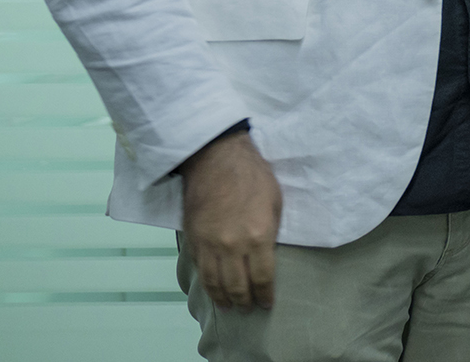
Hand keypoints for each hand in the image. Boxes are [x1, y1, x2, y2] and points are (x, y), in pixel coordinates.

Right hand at [179, 130, 281, 311]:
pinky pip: (200, 269)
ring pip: (214, 282)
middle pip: (237, 286)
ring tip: (230, 307)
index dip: (265, 295)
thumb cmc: (252, 176)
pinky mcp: (193, 239)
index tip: (267, 304)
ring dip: (222, 298)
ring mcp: (209, 245)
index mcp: (258, 237)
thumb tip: (268, 254)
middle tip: (248, 309)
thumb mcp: (275, 202)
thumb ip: (272, 232)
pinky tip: (212, 288)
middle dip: (244, 302)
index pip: (262, 278)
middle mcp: (232, 247)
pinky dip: (206, 283)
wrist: (215, 159)